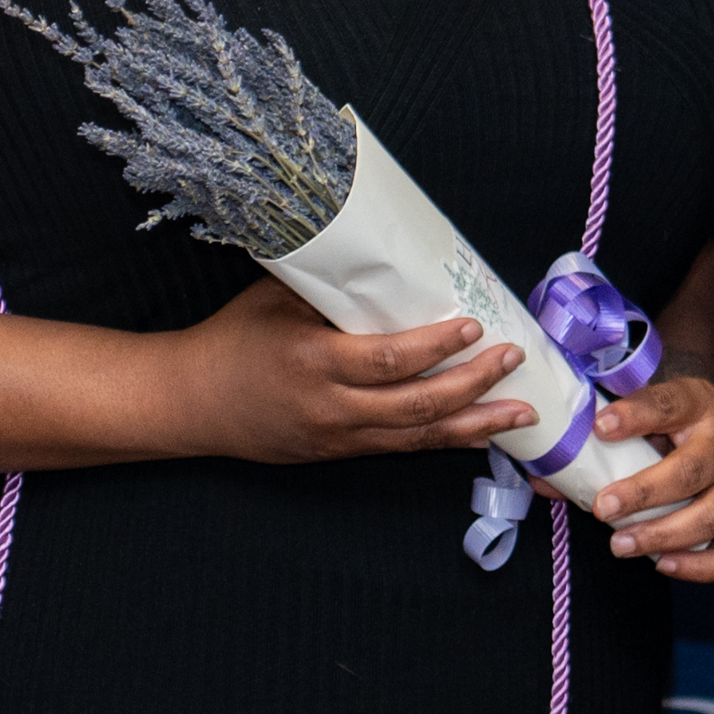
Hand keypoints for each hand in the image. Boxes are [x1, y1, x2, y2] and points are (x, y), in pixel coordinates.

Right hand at [154, 274, 532, 464]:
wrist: (192, 403)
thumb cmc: (235, 338)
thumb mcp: (280, 299)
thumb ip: (336, 291)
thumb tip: (394, 259)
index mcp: (312, 361)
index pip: (388, 359)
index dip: (436, 346)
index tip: (473, 326)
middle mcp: (329, 408)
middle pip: (415, 404)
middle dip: (474, 384)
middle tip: (513, 359)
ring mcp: (336, 437)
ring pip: (416, 435)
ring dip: (474, 424)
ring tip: (521, 414)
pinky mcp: (338, 453)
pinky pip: (400, 447)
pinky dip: (444, 439)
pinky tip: (479, 432)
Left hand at [578, 373, 713, 581]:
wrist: (704, 422)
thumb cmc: (660, 421)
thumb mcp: (634, 414)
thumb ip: (592, 442)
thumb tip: (543, 480)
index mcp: (698, 403)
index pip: (669, 404)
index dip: (636, 414)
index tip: (599, 426)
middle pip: (693, 469)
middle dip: (645, 492)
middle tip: (602, 507)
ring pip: (713, 515)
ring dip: (664, 534)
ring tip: (620, 545)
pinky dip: (698, 566)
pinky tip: (662, 564)